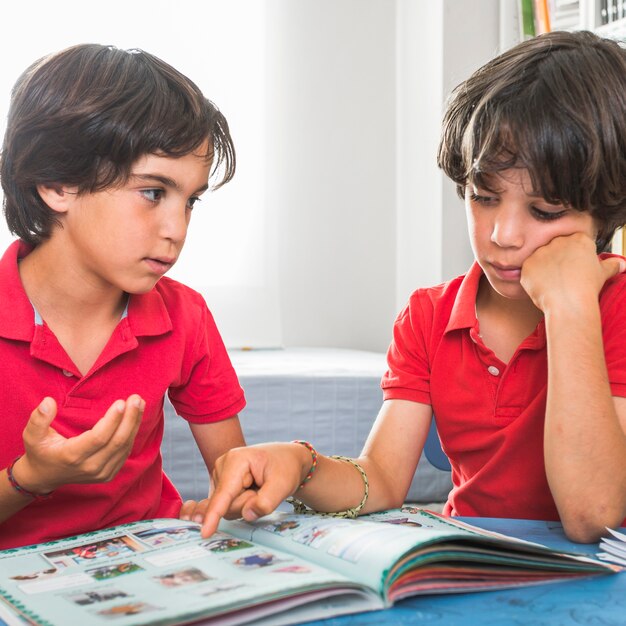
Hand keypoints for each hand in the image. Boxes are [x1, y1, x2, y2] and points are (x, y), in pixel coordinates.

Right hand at [13, 395, 144, 494]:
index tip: (121, 402)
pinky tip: (135, 417)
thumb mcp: (32, 435)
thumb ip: (38, 419)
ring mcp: (101, 473)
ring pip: (125, 447)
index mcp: (72, 456)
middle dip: (130, 418)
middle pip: (117, 442)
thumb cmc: (40, 451)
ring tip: (139, 404)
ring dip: (134, 424)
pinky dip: (132, 434)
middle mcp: (89, 467)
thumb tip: (48, 402)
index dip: (112, 420)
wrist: (44, 476)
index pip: (99, 438)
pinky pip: (125, 452)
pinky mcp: (109, 473)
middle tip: (136, 399)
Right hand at [181, 443, 308, 537]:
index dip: (213, 515)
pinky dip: (238, 504)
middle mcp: (222, 466)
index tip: (205, 533)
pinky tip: (246, 493)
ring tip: (258, 488)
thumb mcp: (283, 484)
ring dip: (245, 504)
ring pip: (226, 507)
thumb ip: (266, 502)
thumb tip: (247, 515)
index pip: (223, 494)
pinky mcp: (220, 485)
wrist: (287, 459)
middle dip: (246, 504)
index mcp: (235, 460)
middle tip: (263, 489)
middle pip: (226, 505)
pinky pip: (225, 506)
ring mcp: (219, 476)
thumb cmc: (285, 467)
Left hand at [521, 233, 625, 312]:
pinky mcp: (527, 265)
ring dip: (544, 269)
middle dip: (558, 261)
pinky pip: (529, 270)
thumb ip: (611, 265)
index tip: (575, 269)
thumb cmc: (587, 288)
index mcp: (578, 239)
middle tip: (563, 278)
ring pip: (541, 259)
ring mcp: (540, 252)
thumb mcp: (603, 274)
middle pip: (556, 249)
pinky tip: (543, 287)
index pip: (573, 243)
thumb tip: (622, 264)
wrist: (568, 302)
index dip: (574, 257)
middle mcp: (558, 241)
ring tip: (554, 284)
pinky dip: (534, 279)